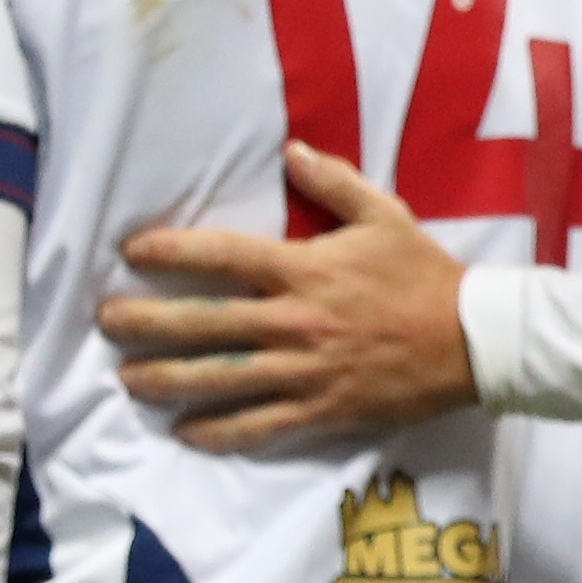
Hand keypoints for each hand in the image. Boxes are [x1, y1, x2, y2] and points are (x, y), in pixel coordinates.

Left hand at [100, 142, 474, 448]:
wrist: (474, 341)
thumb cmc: (426, 276)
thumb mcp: (386, 216)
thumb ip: (334, 182)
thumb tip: (289, 152)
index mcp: (307, 268)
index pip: (222, 255)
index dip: (171, 251)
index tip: (132, 250)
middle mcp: (296, 319)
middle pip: (204, 322)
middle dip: (147, 322)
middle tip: (107, 320)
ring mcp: (306, 369)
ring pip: (220, 378)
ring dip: (167, 379)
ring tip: (129, 378)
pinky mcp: (323, 408)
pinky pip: (259, 425)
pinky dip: (218, 431)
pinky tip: (185, 430)